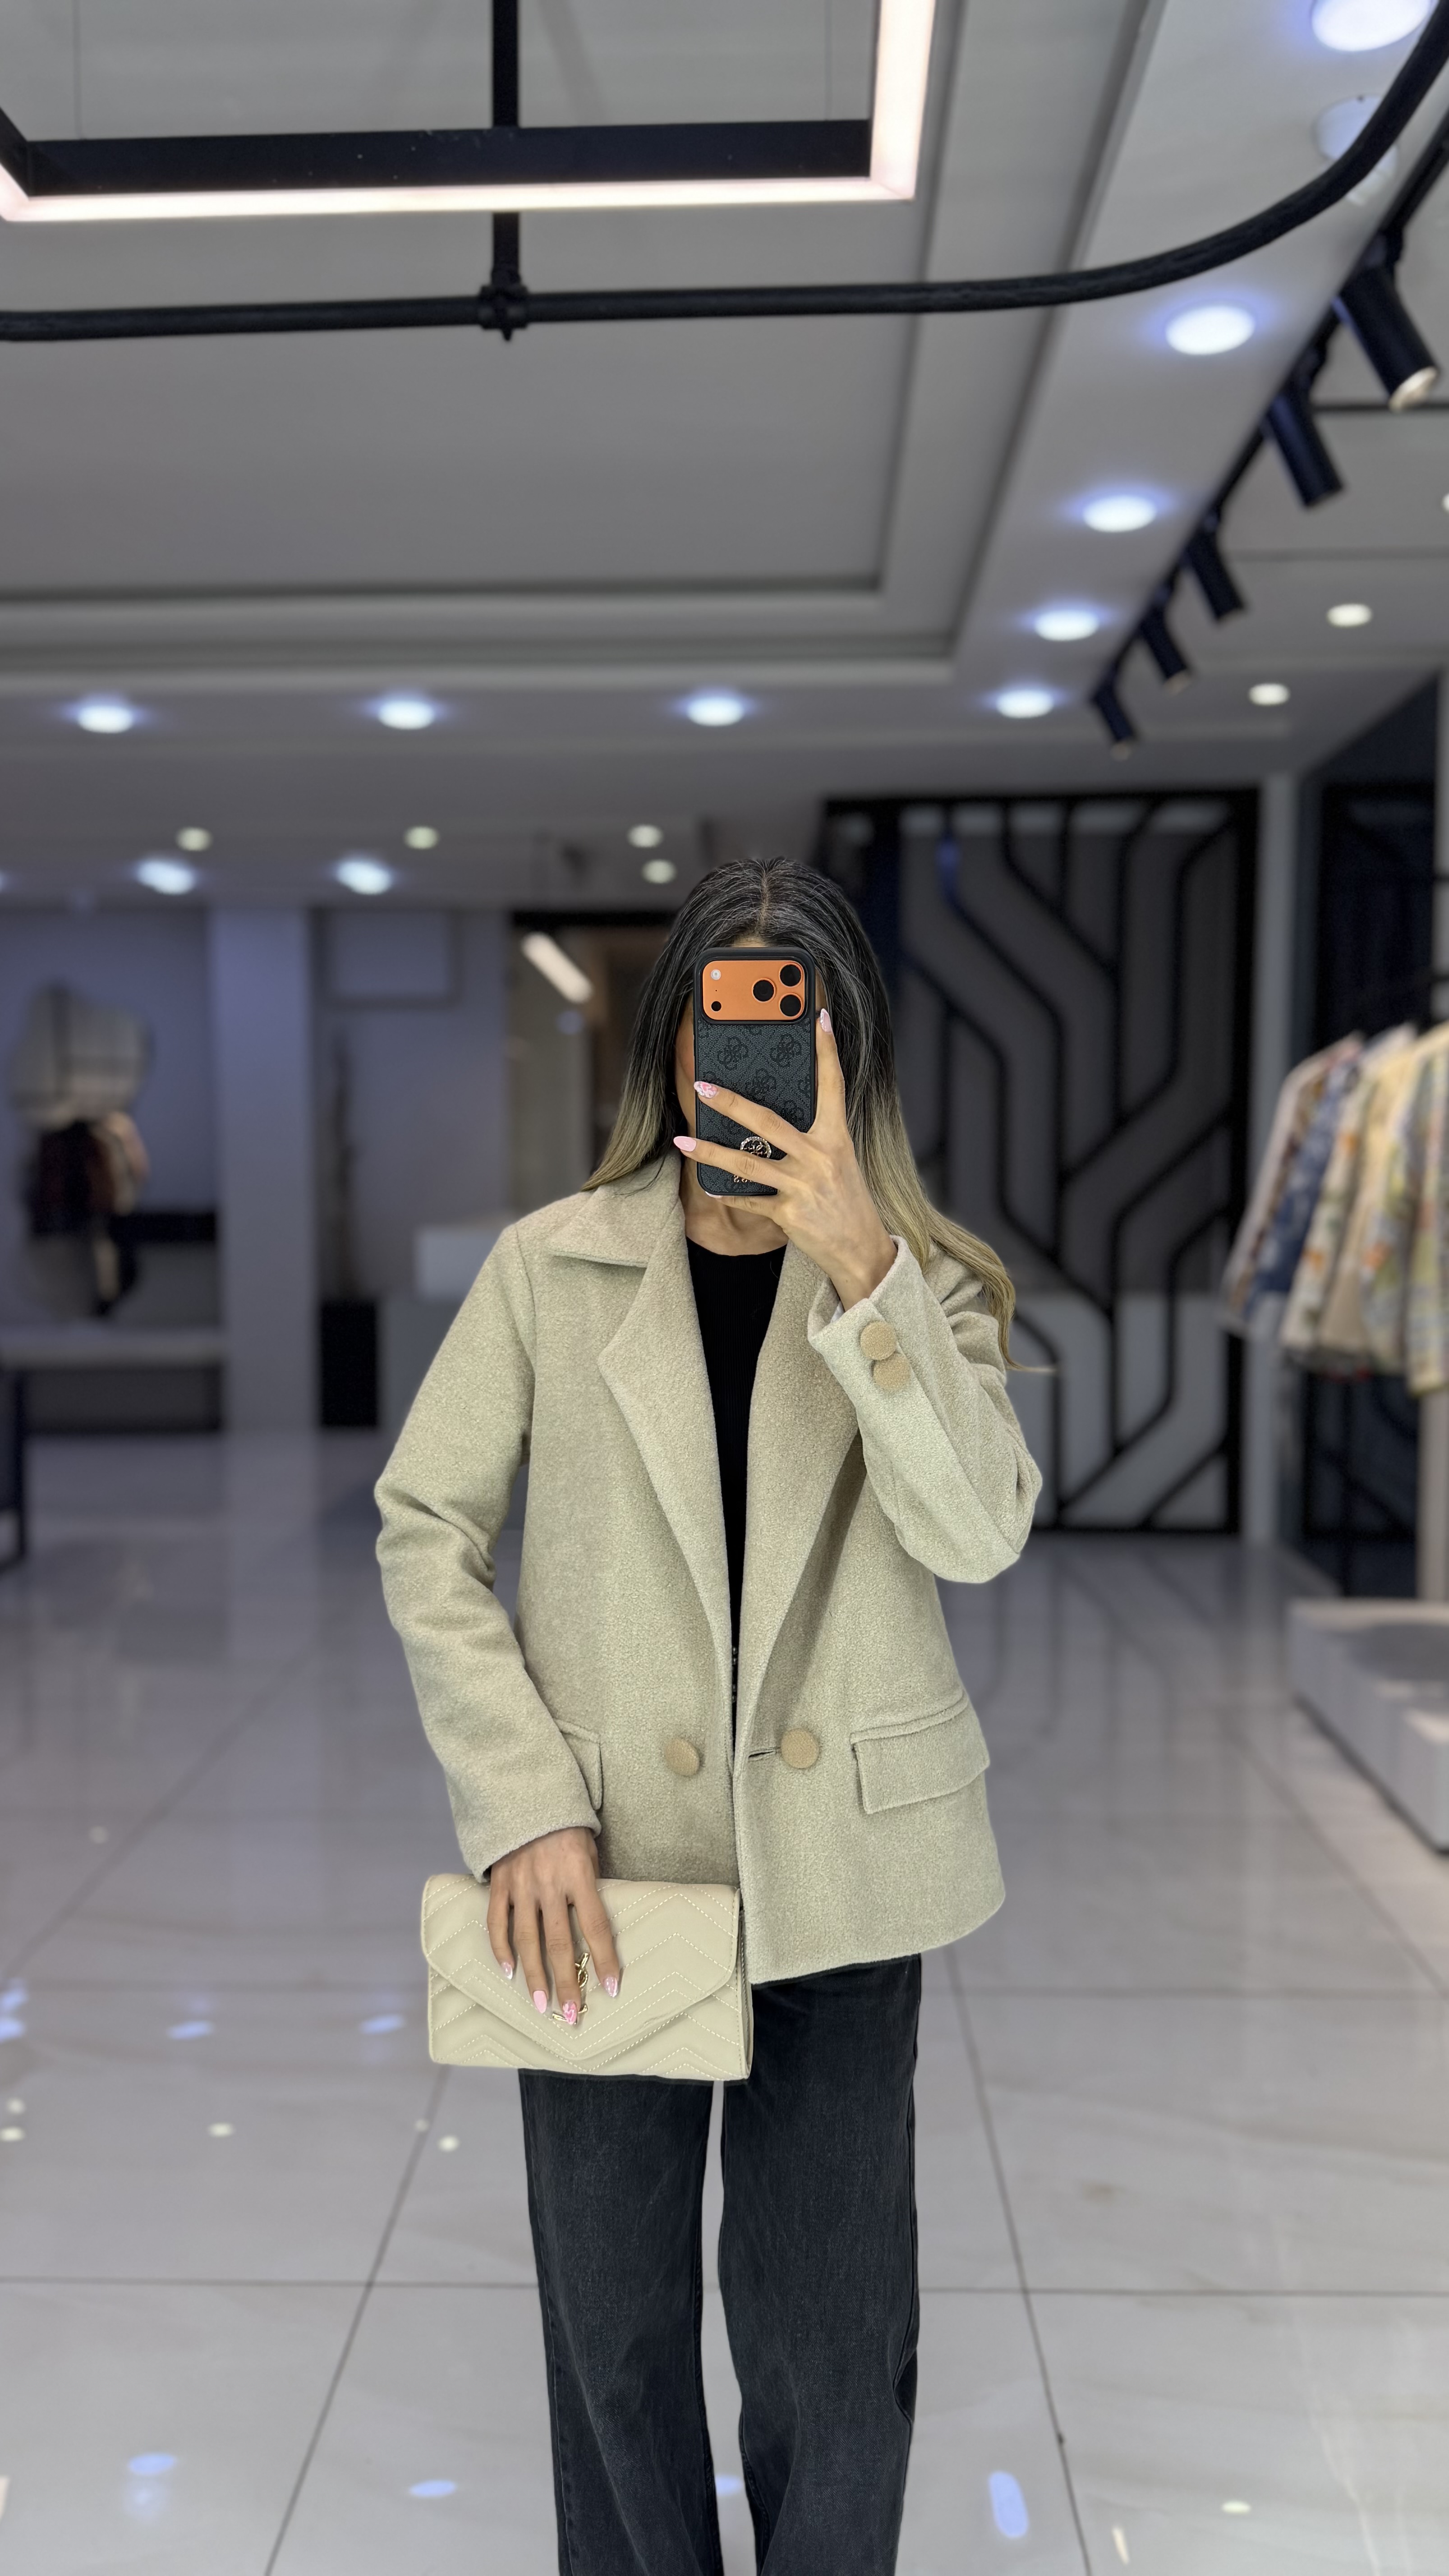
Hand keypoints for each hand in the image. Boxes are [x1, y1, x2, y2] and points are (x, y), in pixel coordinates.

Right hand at [487, 1825, 621, 2024]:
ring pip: (527, 1940)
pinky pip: (497, 1922)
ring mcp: (521, 1886)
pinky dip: (501, 1948)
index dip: (605, 1959)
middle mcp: (549, 1884)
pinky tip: (508, 1971)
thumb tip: (594, 1928)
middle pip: (560, 1943)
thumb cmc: (567, 1827)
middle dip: (567, 1982)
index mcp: (579, 1875)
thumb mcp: (589, 1850)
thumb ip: (590, 1886)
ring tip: (541, 2005)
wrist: (525, 1795)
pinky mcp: (499, 1884)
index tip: (611, 1989)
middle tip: (570, 2015)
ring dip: (534, 1976)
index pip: (596, 1926)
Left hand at [676, 1009, 896, 1310]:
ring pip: (747, 1163)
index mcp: (837, 1138)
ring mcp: (804, 1186)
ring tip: (683, 1141)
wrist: (862, 1250)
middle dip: (731, 1102)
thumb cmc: (847, 1202)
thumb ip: (813, 1140)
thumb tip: (770, 1122)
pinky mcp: (789, 1215)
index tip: (819, 1016)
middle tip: (703, 1086)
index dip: (826, 1050)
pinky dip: (728, 1195)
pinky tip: (708, 1186)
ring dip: (710, 1152)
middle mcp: (821, 1158)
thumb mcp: (840, 1163)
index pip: (833, 1085)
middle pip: (768, 1122)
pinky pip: (750, 1200)